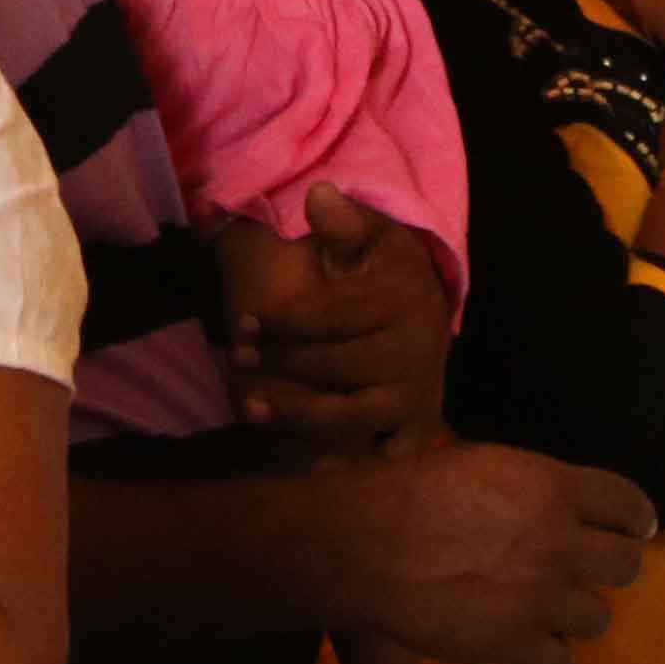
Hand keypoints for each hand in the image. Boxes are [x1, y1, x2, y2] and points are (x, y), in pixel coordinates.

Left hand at [212, 183, 448, 446]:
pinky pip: (385, 458)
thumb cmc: (386, 273)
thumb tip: (318, 194)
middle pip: (338, 365)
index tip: (243, 322)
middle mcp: (415, 352)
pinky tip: (311, 469)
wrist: (429, 315)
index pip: (333, 316)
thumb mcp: (372, 237)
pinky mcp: (416, 429)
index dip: (284, 320)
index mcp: (403, 301)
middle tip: (235, 357)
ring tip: (251, 408)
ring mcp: (415, 396)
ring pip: (353, 413)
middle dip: (282, 362)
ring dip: (299, 414)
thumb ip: (343, 221)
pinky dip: (353, 468)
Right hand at [352, 442, 653, 663]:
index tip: (631, 529)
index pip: (629, 505)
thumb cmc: (411, 490)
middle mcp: (561, 544)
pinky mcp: (514, 645)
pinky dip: (545, 654)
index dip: (634, 519)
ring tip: (549, 609)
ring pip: (598, 618)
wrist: (368, 544)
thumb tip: (547, 498)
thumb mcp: (481, 464)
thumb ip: (529, 486)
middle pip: (626, 566)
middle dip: (610, 567)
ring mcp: (541, 599)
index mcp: (555, 488)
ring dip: (575, 613)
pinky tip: (525, 642)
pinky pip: (559, 662)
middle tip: (586, 571)